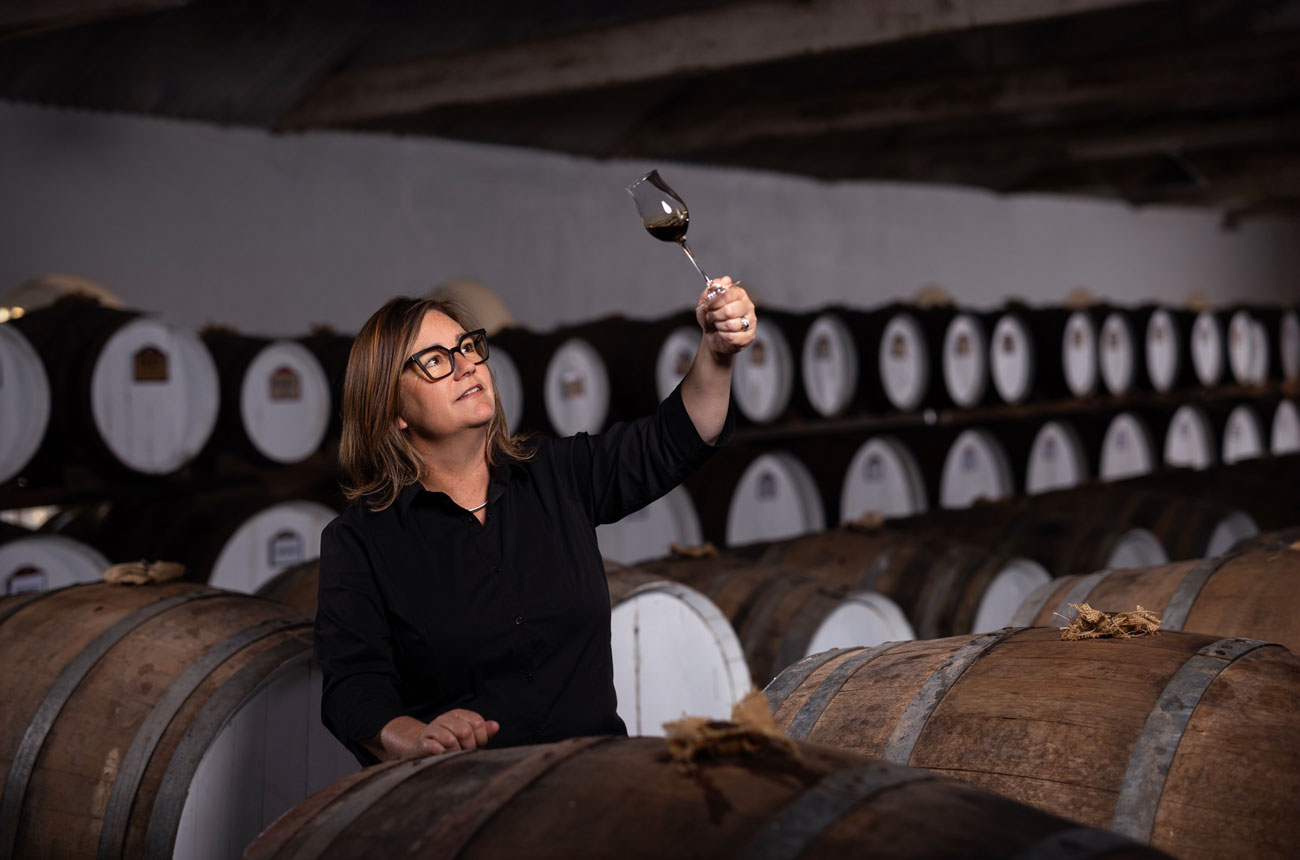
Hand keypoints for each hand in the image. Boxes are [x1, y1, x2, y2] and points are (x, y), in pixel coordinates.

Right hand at [382, 709, 499, 758]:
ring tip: (453, 755)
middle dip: (469, 746)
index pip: (477, 723)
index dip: (481, 738)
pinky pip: (432, 746)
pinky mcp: (423, 742)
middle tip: (465, 752)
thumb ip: (484, 732)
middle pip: (465, 731)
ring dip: (455, 752)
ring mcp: (432, 729)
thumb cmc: (452, 742)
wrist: (425, 746)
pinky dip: (439, 751)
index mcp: (458, 714)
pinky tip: (441, 754)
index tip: (476, 745)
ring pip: (450, 740)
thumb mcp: (470, 736)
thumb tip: (496, 726)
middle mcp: (445, 719)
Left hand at [696, 277, 755, 358]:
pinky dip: (724, 336)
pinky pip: (733, 337)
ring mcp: (750, 321)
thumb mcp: (705, 303)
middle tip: (712, 317)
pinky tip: (723, 334)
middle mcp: (747, 306)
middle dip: (716, 315)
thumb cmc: (711, 318)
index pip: (728, 294)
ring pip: (731, 325)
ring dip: (719, 326)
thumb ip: (711, 290)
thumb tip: (722, 281)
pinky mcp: (749, 335)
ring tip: (718, 325)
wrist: (712, 336)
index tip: (708, 306)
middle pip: (730, 310)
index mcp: (739, 294)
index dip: (715, 301)